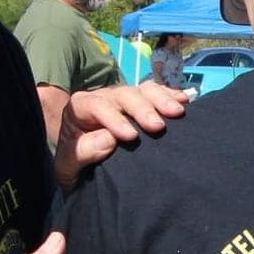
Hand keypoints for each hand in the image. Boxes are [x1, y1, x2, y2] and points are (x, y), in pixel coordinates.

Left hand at [55, 83, 190, 187]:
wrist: (82, 164)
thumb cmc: (74, 163)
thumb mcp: (68, 164)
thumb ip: (82, 152)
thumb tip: (110, 140)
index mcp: (81, 107)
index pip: (97, 106)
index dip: (114, 119)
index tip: (131, 136)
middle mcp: (104, 97)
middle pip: (124, 94)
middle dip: (142, 109)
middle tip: (158, 127)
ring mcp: (125, 99)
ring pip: (143, 90)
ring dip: (162, 99)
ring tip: (178, 111)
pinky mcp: (141, 104)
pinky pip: (157, 94)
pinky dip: (171, 95)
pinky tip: (186, 101)